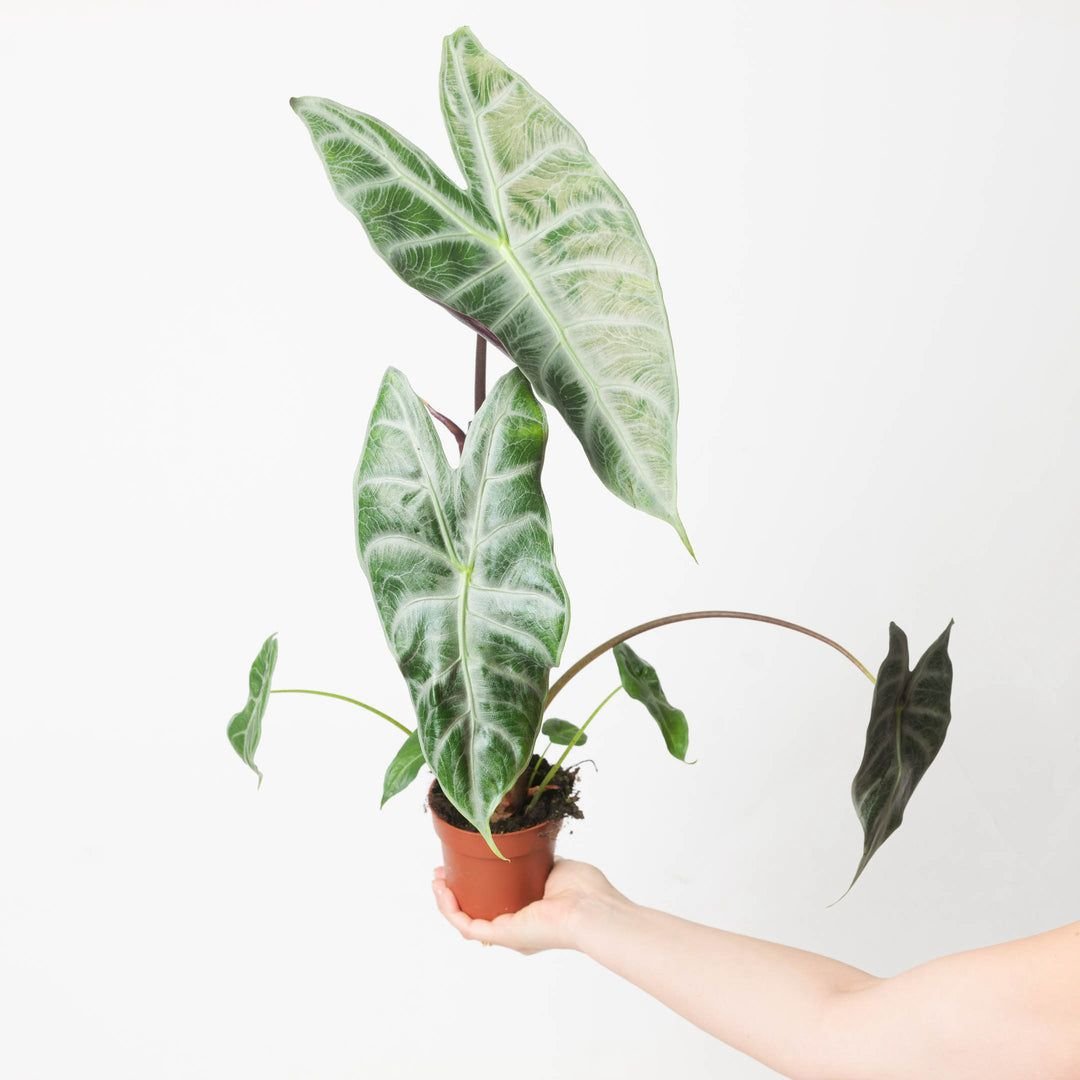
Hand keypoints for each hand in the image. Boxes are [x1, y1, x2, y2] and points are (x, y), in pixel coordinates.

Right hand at [431, 857, 628, 953]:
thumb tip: (524, 845)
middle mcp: (516, 927)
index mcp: (530, 913)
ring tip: (436, 878)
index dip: (475, 886)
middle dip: (455, 892)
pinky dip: (450, 908)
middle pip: (476, 911)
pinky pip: (466, 925)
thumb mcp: (555, 867)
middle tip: (441, 871)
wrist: (591, 909)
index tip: (463, 864)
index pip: (495, 903)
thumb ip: (538, 860)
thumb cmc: (584, 890)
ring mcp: (508, 933)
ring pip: (466, 920)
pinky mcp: (502, 935)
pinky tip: (441, 889)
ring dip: (447, 900)